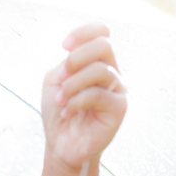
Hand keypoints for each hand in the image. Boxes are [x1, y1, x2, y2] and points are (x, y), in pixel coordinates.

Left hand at [40, 23, 126, 174]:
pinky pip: (97, 94)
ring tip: (62, 101)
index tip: (63, 46)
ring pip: (99, 70)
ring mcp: (118, 89)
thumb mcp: (56, 80)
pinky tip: (68, 113)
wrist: (61, 144)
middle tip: (62, 78)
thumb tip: (79, 54)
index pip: (102, 32)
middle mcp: (112, 72)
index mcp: (97, 62)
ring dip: (72, 85)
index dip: (83, 32)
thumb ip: (68, 62)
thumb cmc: (59, 111)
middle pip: (103, 45)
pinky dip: (76, 102)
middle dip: (76, 58)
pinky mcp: (120, 108)